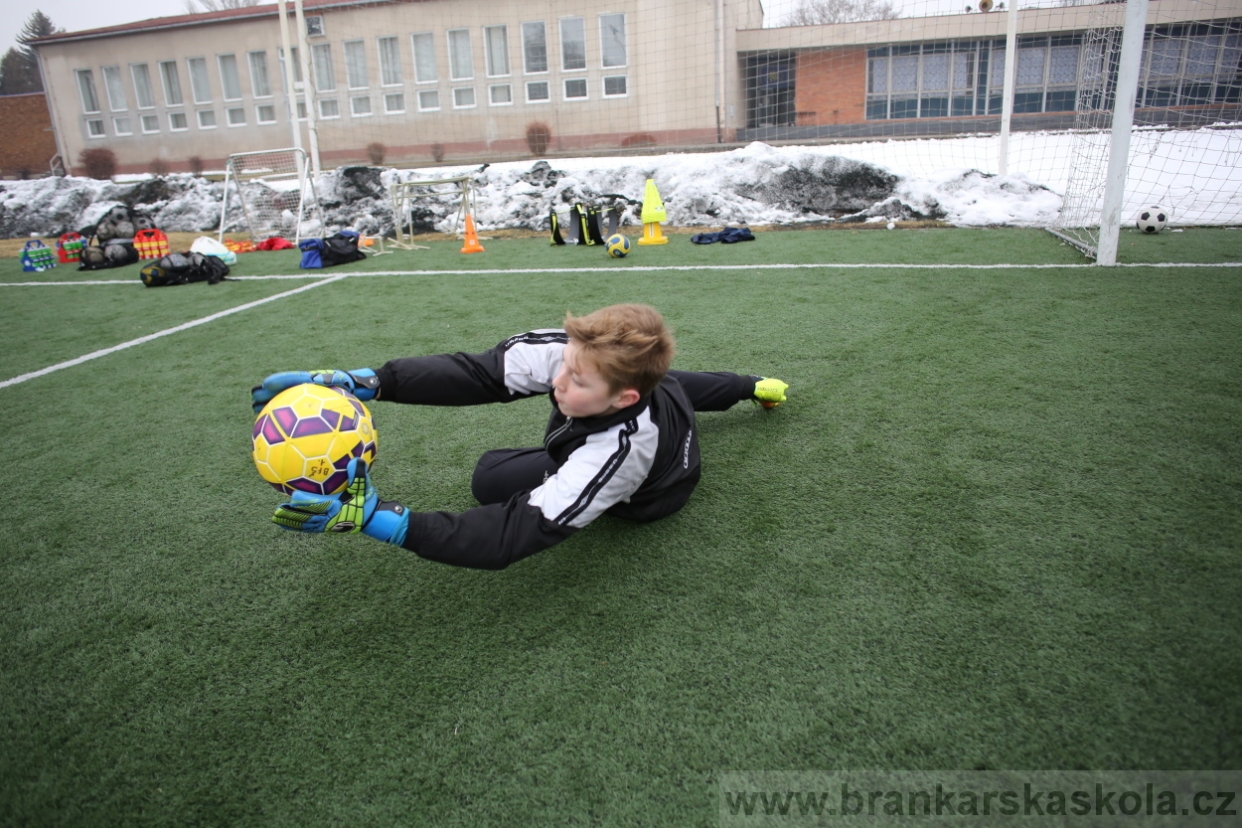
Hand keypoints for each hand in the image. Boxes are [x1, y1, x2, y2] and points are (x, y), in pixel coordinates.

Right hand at [251, 368, 378, 413]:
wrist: (360, 388)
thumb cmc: (353, 384)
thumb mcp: (344, 380)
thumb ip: (334, 379)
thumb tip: (320, 379)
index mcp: (313, 381)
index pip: (294, 379)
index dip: (280, 381)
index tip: (266, 384)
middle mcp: (307, 390)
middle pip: (284, 391)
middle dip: (268, 394)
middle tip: (254, 399)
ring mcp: (307, 401)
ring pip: (285, 404)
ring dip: (272, 408)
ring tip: (257, 415)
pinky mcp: (310, 412)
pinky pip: (294, 417)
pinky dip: (284, 423)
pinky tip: (278, 437)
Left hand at [271, 457, 408, 544]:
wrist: (372, 517)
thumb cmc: (367, 500)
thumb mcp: (364, 486)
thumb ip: (360, 474)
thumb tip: (356, 460)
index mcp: (337, 508)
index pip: (318, 505)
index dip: (305, 503)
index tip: (293, 498)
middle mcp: (329, 519)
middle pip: (307, 518)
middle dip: (293, 515)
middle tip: (277, 512)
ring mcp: (326, 525)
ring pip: (305, 525)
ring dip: (291, 521)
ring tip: (276, 518)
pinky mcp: (325, 527)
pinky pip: (309, 528)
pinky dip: (297, 527)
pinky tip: (286, 524)